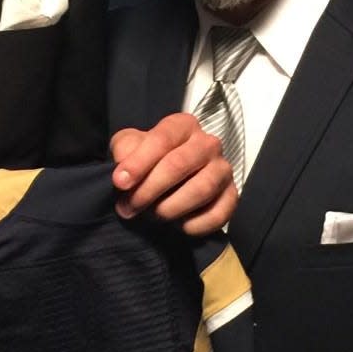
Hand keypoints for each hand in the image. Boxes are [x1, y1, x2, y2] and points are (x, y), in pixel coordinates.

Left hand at [109, 113, 235, 234]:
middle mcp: (208, 143)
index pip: (162, 139)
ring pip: (201, 189)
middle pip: (179, 164)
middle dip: (150, 189)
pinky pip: (219, 214)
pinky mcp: (232, 195)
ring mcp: (223, 169)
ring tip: (152, 216)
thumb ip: (124, 149)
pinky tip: (179, 226)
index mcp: (183, 125)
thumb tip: (125, 170)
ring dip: (171, 208)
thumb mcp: (129, 146)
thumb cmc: (148, 159)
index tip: (120, 183)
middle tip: (130, 208)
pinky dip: (196, 225)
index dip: (139, 162)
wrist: (168, 180)